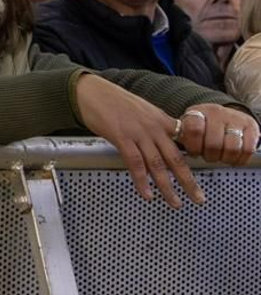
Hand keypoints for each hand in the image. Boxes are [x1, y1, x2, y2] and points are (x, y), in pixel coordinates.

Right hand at [73, 74, 202, 207]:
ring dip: (167, 187)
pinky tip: (147, 193)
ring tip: (174, 202)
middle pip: (176, 159)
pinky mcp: (121, 138)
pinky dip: (142, 181)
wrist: (92, 92)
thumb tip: (161, 140)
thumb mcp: (142, 110)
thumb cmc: (113, 100)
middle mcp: (154, 128)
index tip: (201, 175)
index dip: (194, 160)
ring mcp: (139, 133)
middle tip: (198, 198)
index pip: (185, 143)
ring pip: (158, 165)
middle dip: (188, 181)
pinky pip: (136, 163)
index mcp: (161, 120)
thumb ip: (154, 125)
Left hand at [172, 102, 257, 168]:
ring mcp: (236, 120)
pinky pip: (247, 150)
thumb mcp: (188, 125)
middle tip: (207, 156)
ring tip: (220, 157)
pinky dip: (239, 159)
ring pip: (231, 149)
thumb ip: (180, 136)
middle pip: (213, 144)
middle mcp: (218, 114)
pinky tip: (232, 158)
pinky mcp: (251, 128)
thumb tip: (167, 154)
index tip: (193, 153)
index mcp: (199, 112)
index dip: (193, 146)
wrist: (228, 115)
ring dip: (224, 158)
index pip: (193, 130)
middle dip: (209, 156)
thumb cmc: (204, 125)